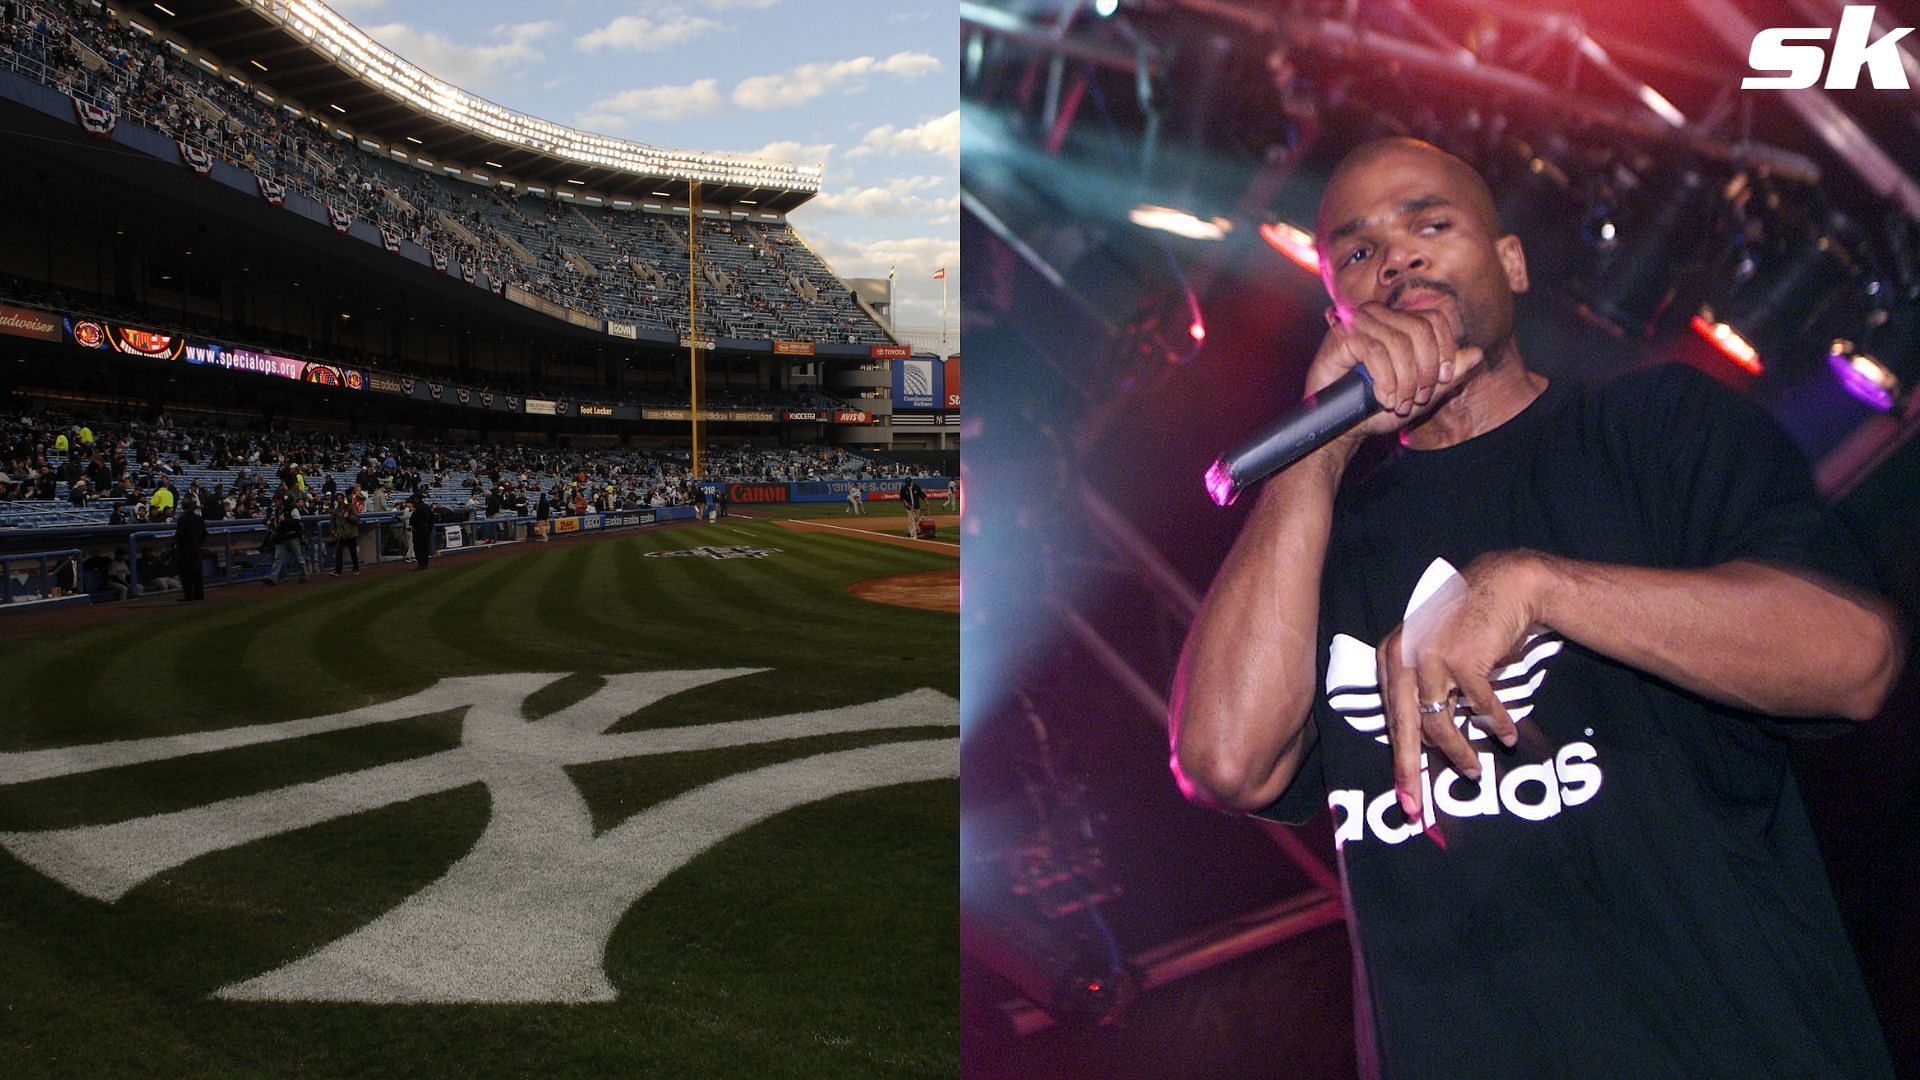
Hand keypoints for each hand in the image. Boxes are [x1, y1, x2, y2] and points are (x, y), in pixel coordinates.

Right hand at [1303, 301, 1483, 441]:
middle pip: (1420, 329)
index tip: (1444, 380)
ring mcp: (1358, 322)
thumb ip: (1449, 375)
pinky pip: (1374, 350)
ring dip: (1405, 379)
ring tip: (1400, 403)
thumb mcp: (1422, 394)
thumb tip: (1476, 352)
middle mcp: (1380, 314)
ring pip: (1399, 341)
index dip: (1445, 349)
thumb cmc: (1377, 407)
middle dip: (1426, 369)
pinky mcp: (1340, 336)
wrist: (1340, 425)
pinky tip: (1384, 398)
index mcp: (1399, 321)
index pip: (1435, 319)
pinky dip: (1385, 379)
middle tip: (1419, 398)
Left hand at [1376, 551, 1548, 820]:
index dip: (1399, 760)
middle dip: (1410, 771)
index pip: (1391, 719)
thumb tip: (1424, 747)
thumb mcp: (1434, 657)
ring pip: (1439, 722)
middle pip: (1404, 727)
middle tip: (1415, 806)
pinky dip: (1495, 723)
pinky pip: (1479, 705)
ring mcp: (1429, 655)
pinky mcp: (1462, 656)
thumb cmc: (1469, 627)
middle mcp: (1401, 655)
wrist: (1503, 584)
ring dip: (1460, 752)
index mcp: (1389, 658)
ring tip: (1474, 771)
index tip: (1404, 795)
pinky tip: (1508, 735)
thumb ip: (1423, 693)